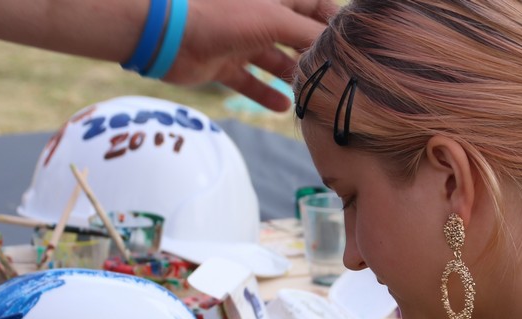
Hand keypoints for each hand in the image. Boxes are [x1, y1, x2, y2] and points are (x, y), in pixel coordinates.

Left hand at [165, 0, 336, 111]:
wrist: (169, 33)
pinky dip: (265, 94)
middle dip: (314, 55)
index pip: (313, 5)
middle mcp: (260, 14)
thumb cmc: (223, 14)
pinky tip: (284, 106)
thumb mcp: (275, 19)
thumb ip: (308, 32)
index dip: (332, 23)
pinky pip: (250, 81)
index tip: (352, 46)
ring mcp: (241, 40)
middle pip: (295, 35)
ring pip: (274, 60)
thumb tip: (337, 44)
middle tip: (335, 77)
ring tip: (313, 96)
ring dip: (292, 77)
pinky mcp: (224, 64)